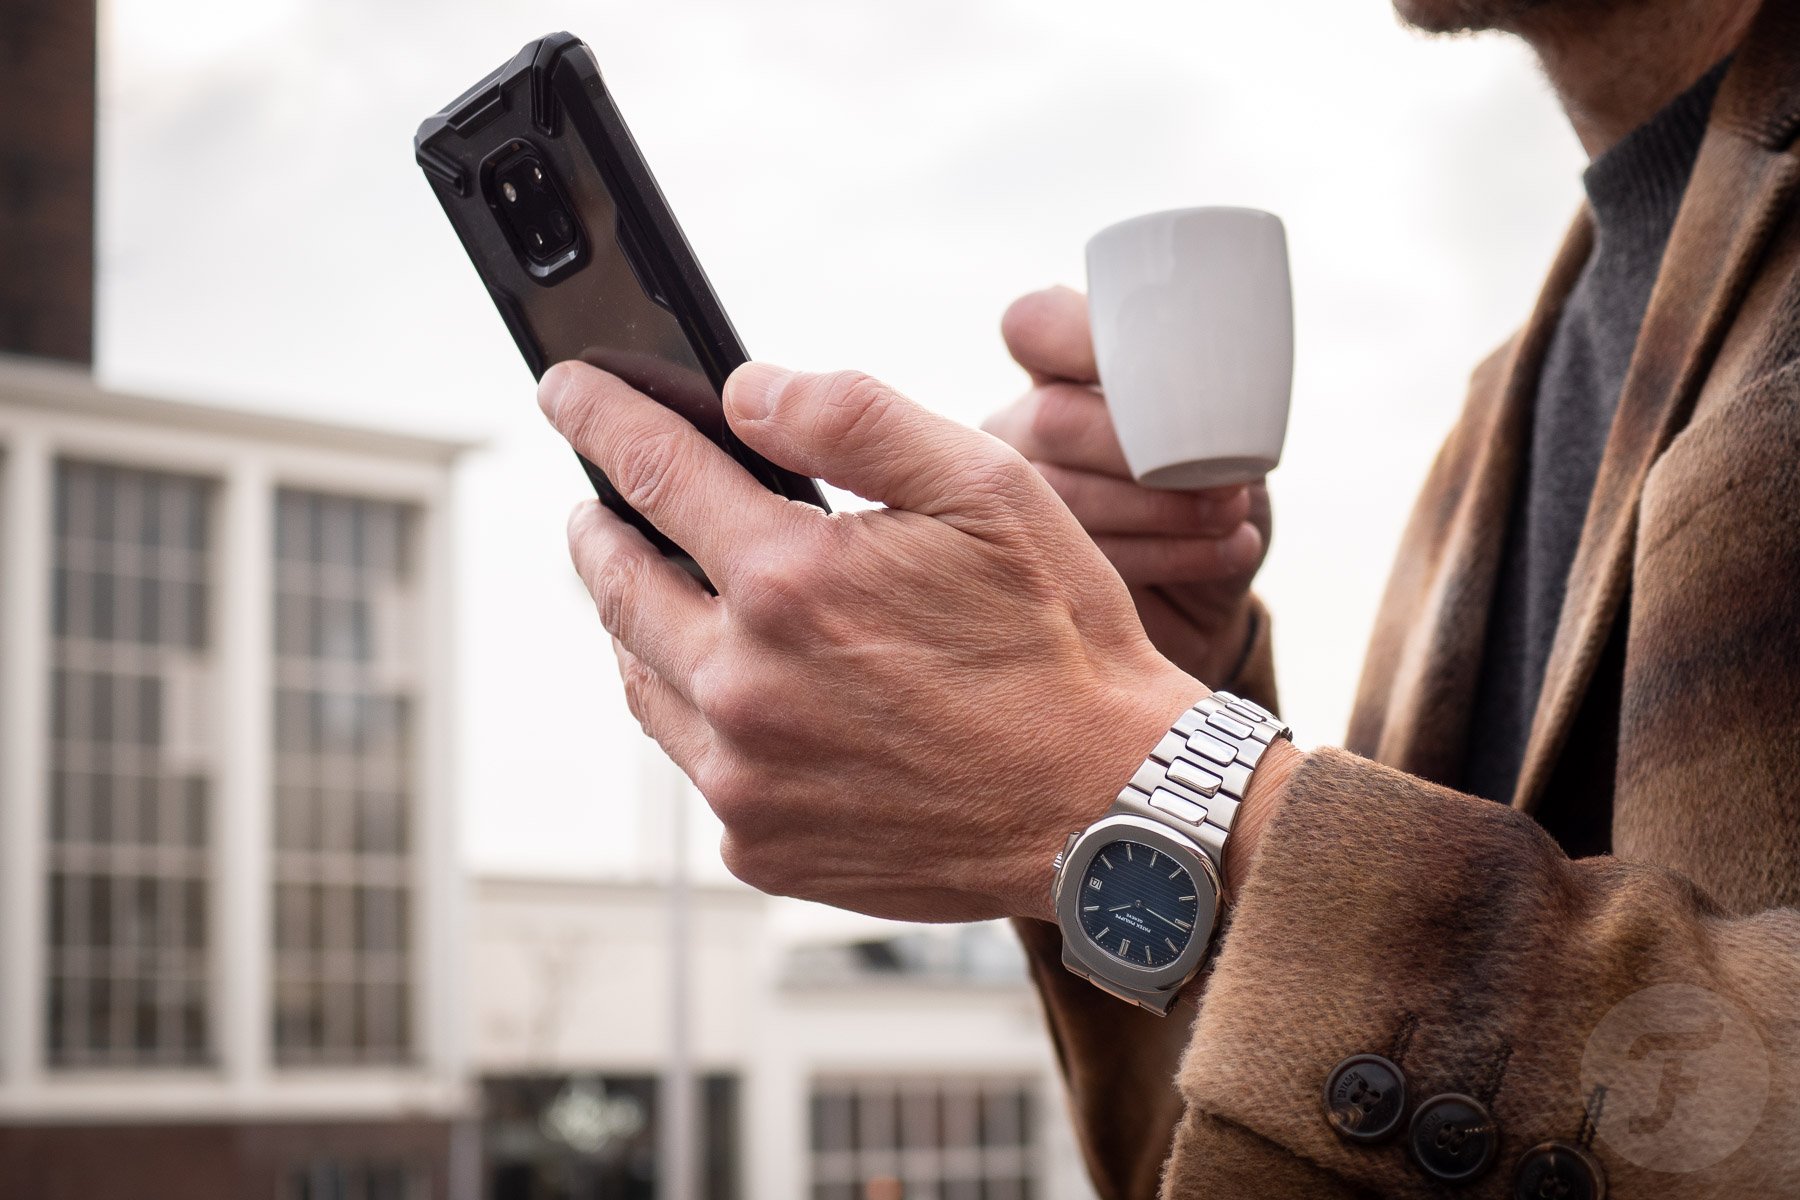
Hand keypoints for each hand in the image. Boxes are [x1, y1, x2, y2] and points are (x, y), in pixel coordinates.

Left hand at [540, 359, 1203, 923]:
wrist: (1106, 808)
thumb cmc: (1060, 642)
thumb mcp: (987, 488)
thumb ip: (854, 417)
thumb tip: (746, 391)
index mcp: (790, 581)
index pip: (650, 470)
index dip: (598, 416)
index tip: (565, 391)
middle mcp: (744, 685)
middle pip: (617, 583)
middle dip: (600, 529)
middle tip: (599, 506)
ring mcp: (744, 776)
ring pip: (641, 677)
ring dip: (636, 622)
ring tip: (652, 590)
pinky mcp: (760, 843)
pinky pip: (694, 763)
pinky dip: (698, 714)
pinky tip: (736, 694)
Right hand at [982, 287, 1271, 683]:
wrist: (1214, 597)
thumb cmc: (1219, 492)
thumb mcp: (1236, 429)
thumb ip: (1207, 392)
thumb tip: (1199, 400)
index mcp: (1062, 371)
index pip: (1034, 325)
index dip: (1079, 338)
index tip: (1160, 373)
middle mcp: (1022, 427)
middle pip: (1053, 418)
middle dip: (1145, 452)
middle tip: (1226, 480)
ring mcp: (1013, 499)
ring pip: (1064, 493)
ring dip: (1165, 509)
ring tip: (1230, 517)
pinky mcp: (1031, 566)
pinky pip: (1081, 557)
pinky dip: (1168, 554)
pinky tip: (1219, 552)